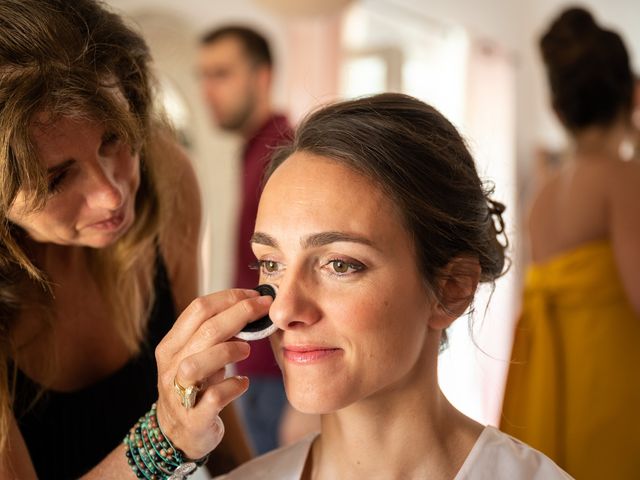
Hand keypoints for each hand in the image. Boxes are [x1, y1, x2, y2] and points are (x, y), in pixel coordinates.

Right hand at [154, 289, 272, 458]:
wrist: (177, 434)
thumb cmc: (194, 386)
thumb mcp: (197, 356)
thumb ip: (215, 335)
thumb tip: (250, 309)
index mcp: (171, 344)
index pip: (198, 309)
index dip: (229, 297)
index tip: (254, 295)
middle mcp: (171, 366)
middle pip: (206, 330)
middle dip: (241, 314)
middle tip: (265, 309)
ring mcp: (180, 393)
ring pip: (198, 364)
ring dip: (229, 350)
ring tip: (248, 348)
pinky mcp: (195, 418)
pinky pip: (214, 397)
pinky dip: (233, 387)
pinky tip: (243, 382)